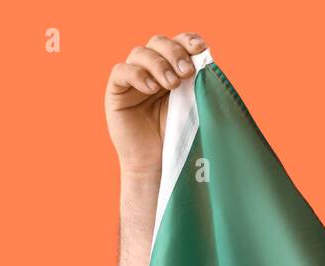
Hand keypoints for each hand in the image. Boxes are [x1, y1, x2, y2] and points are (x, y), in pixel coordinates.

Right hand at [105, 32, 206, 175]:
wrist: (159, 164)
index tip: (201, 47)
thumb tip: (207, 61)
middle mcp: (152, 70)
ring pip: (140, 53)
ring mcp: (133, 79)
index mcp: (172, 69)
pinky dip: (137, 74)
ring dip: (158, 64)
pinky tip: (151, 88)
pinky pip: (122, 71)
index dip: (187, 40)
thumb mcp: (193, 107)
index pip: (178, 43)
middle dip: (175, 53)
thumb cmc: (179, 137)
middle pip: (158, 43)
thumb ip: (197, 84)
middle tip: (187, 73)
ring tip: (172, 84)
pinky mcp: (117, 91)